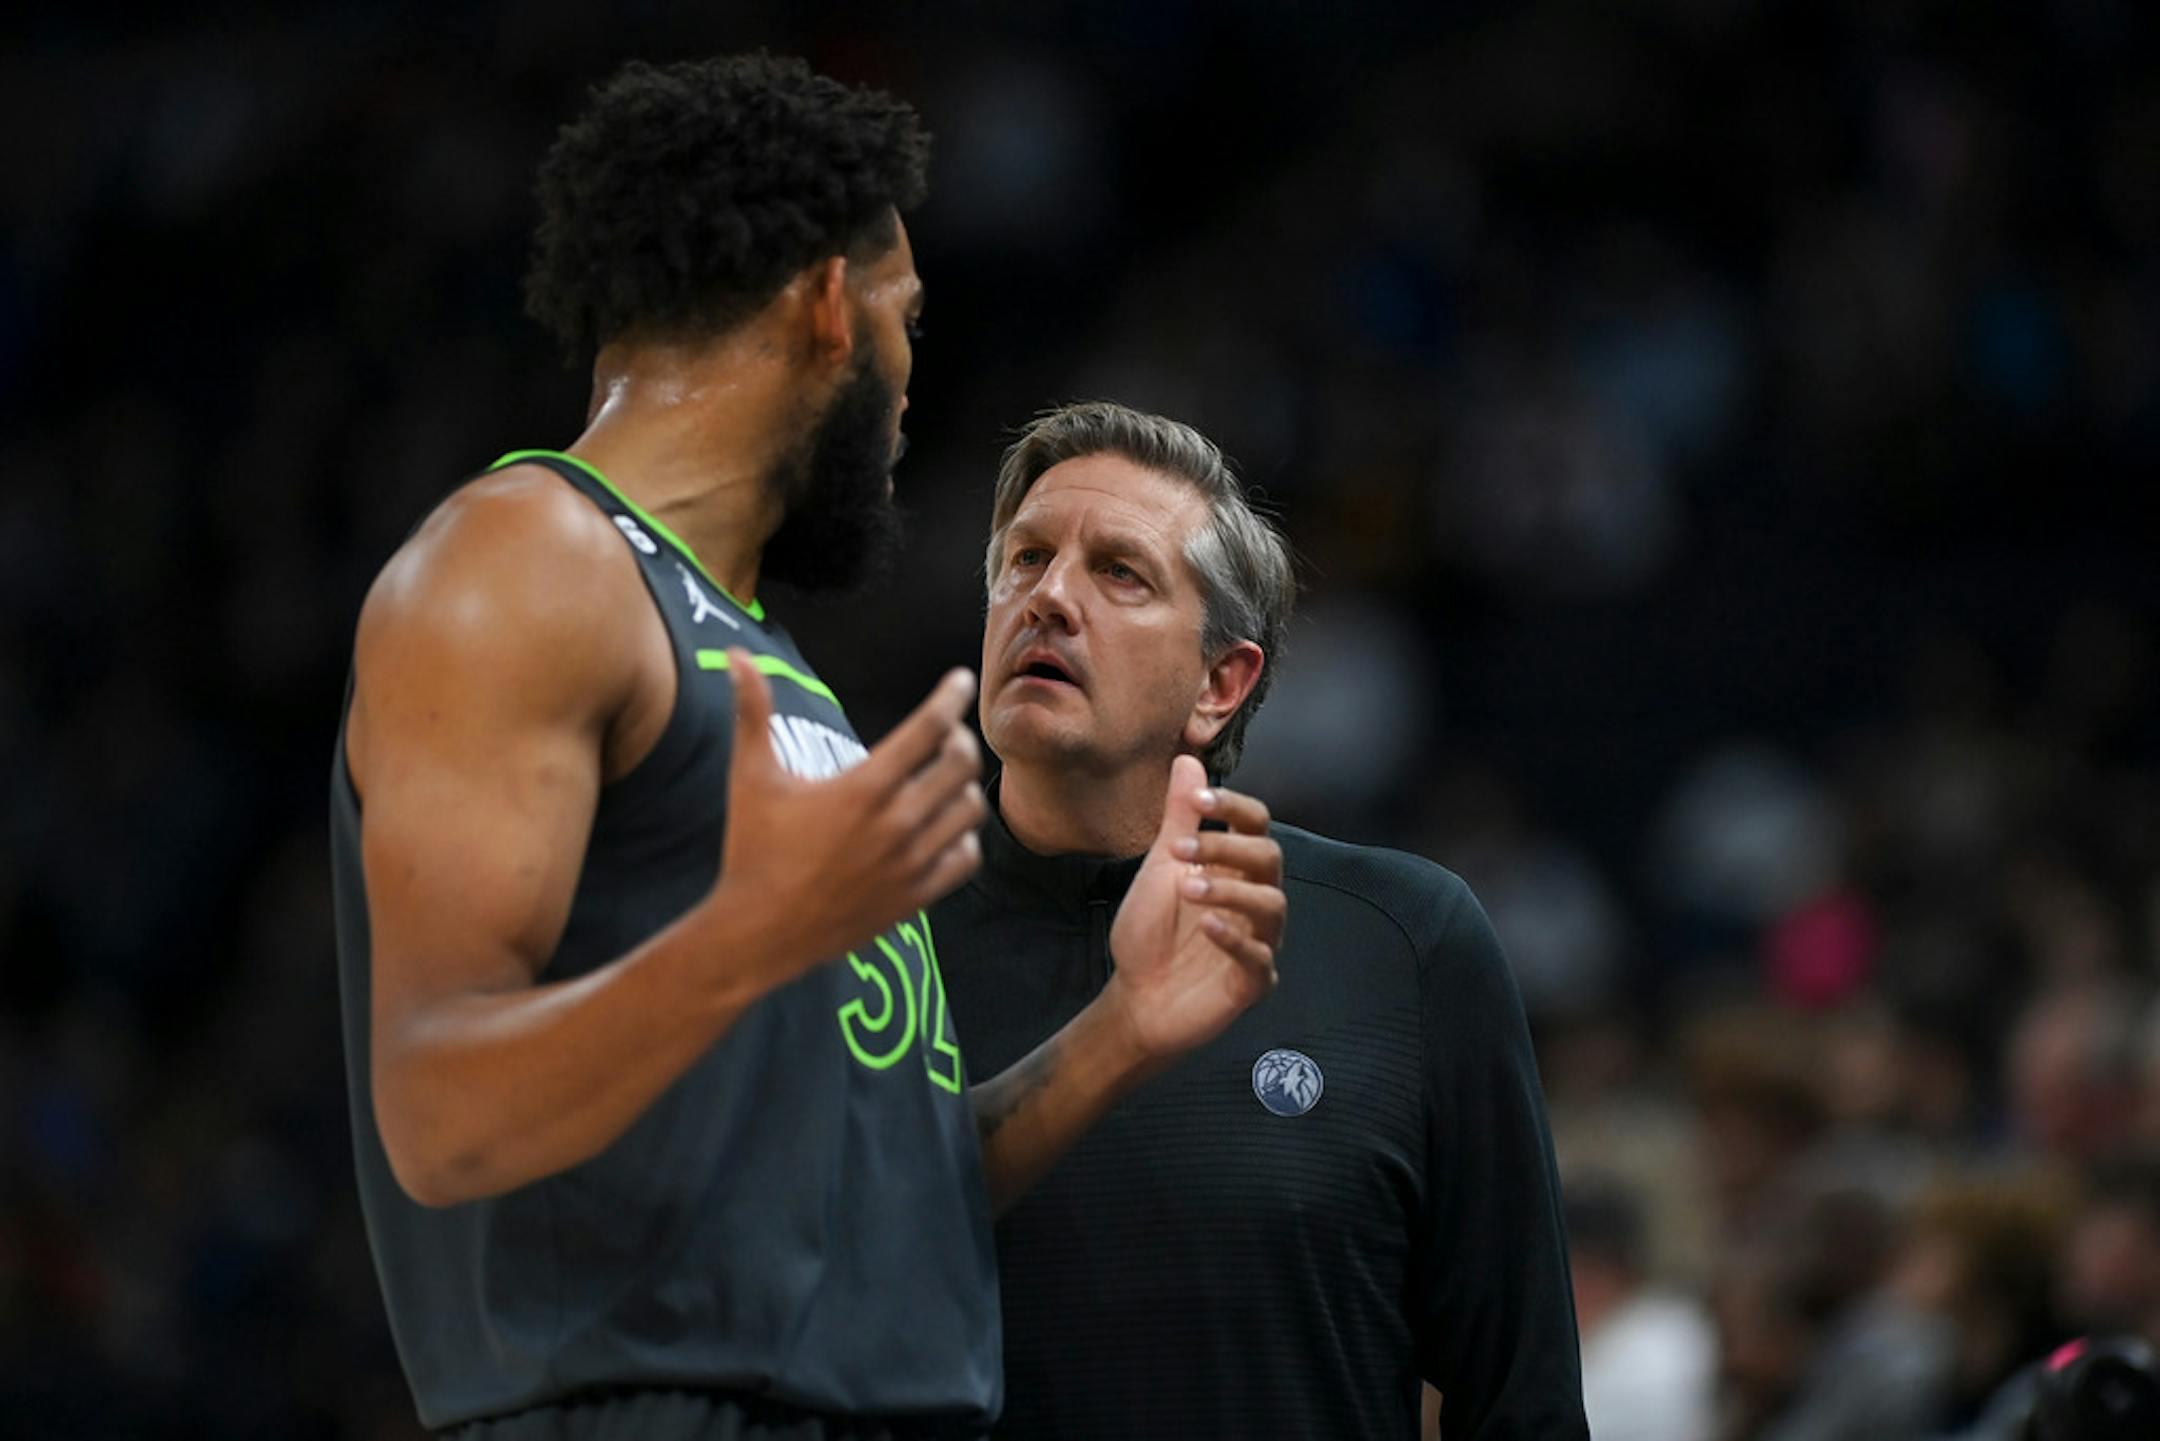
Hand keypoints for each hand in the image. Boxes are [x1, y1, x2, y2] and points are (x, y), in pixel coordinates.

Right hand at [708, 649, 984, 988]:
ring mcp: (911, 864)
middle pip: (962, 764)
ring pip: (970, 810)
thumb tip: (735, 654)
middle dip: (960, 739)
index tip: (961, 681)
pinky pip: (966, 858)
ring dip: (964, 787)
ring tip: (944, 780)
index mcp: (863, 788)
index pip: (930, 727)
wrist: (758, 933)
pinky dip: (963, 837)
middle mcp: (896, 824)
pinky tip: (943, 829)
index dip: (951, 696)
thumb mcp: (751, 777)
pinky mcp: (915, 898)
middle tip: (946, 736)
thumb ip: (751, 710)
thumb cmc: (753, 850)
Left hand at [1104, 754, 1284, 1060]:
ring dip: (1231, 890)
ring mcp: (1258, 941)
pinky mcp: (1251, 982)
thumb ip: (1179, 819)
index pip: (1256, 825)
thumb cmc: (1151, 932)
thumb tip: (1188, 760)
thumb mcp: (1160, 869)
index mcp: (1234, 869)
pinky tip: (1207, 928)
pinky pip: (1260, 957)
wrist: (1136, 998)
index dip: (1233, 808)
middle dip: (1228, 847)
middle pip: (1269, 858)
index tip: (1198, 802)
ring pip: (1271, 904)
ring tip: (1189, 889)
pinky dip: (1236, 939)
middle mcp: (1253, 899)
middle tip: (1180, 850)